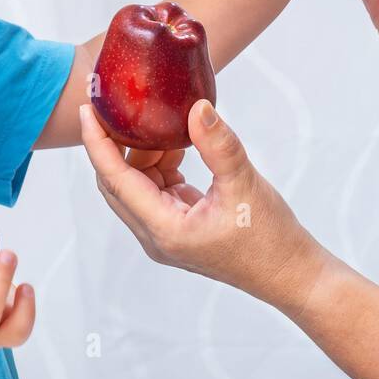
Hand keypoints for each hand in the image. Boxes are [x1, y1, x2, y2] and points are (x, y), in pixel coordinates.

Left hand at [78, 100, 327, 312]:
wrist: (290, 273)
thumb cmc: (270, 238)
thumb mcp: (244, 183)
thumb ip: (217, 144)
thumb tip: (196, 106)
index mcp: (163, 229)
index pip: (115, 180)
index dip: (97, 143)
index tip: (87, 109)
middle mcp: (156, 235)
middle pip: (116, 184)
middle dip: (112, 144)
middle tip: (115, 106)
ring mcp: (166, 234)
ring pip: (136, 187)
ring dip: (141, 154)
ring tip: (157, 121)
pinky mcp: (180, 228)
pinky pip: (157, 191)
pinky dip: (160, 165)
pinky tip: (176, 144)